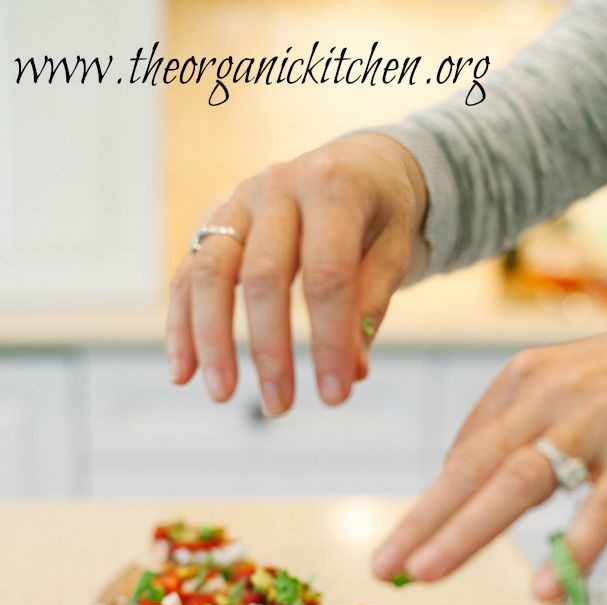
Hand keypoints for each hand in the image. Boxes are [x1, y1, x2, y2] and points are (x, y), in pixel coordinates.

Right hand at [166, 133, 427, 413]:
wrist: (357, 164)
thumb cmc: (380, 215)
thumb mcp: (394, 250)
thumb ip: (371, 305)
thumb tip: (351, 372)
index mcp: (333, 188)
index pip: (327, 275)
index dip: (330, 340)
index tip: (335, 396)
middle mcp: (278, 188)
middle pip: (263, 276)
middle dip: (270, 350)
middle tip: (280, 407)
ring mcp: (238, 203)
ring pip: (210, 274)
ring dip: (212, 341)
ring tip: (221, 395)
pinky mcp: (214, 224)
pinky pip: (188, 276)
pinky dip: (181, 326)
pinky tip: (183, 373)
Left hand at [372, 316, 606, 601]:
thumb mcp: (564, 382)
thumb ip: (512, 422)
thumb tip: (457, 469)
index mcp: (522, 380)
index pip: (464, 452)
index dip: (430, 505)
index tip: (403, 546)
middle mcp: (549, 396)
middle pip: (472, 467)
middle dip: (422, 520)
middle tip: (383, 566)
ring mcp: (596, 423)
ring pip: (518, 482)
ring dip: (466, 531)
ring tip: (426, 573)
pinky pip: (603, 507)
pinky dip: (574, 550)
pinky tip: (545, 591)